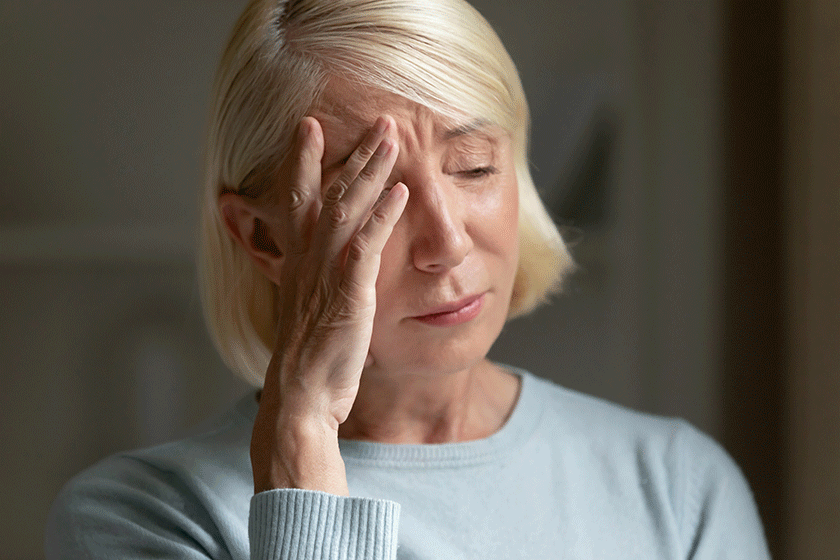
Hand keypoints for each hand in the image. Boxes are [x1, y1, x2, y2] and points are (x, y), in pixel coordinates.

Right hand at [250, 115, 406, 494]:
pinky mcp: (347, 295)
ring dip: (370, 170)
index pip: (297, 199)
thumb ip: (313, 281)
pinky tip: (402, 191)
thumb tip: (320, 268)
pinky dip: (382, 217)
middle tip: (379, 120)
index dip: (303, 160)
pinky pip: (364, 247)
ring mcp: (325, 276)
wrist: (300, 398)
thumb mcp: (307, 311)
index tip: (310, 127)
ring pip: (345, 209)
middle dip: (353, 153)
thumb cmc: (310, 359)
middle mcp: (307, 261)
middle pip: (328, 193)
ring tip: (391, 136)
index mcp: (298, 262)